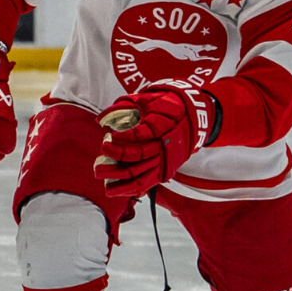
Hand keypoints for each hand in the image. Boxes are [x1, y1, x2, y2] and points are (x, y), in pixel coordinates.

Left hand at [92, 87, 219, 197]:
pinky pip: (148, 183)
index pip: (138, 135)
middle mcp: (163, 146)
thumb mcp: (146, 100)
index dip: (121, 139)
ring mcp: (165, 160)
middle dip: (115, 162)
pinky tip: (118, 191)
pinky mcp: (166, 170)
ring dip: (121, 183)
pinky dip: (133, 189)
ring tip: (105, 185)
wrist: (194, 117)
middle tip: (97, 165)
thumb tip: (100, 119)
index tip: (108, 137)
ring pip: (142, 176)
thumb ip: (123, 106)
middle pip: (137, 157)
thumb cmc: (165, 106)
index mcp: (160, 126)